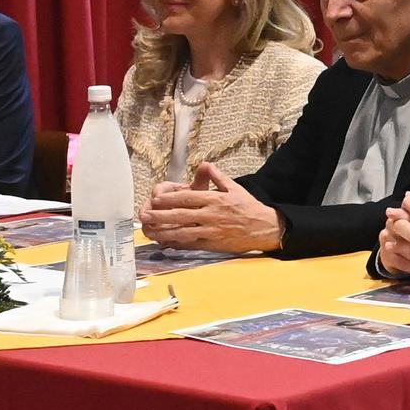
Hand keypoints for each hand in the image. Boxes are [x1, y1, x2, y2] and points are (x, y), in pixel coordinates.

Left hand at [142, 165, 283, 253]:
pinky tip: (166, 243)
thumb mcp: (234, 186)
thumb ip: (217, 176)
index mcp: (214, 199)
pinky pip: (192, 244)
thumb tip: (206, 165)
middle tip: (146, 215)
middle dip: (161, 216)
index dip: (169, 199)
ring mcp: (211, 231)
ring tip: (150, 231)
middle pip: (181, 215)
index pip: (187, 198)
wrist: (263, 227)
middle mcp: (211, 215)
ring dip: (165, 232)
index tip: (155, 198)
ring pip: (183, 232)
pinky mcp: (213, 244)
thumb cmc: (247, 206)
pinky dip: (178, 244)